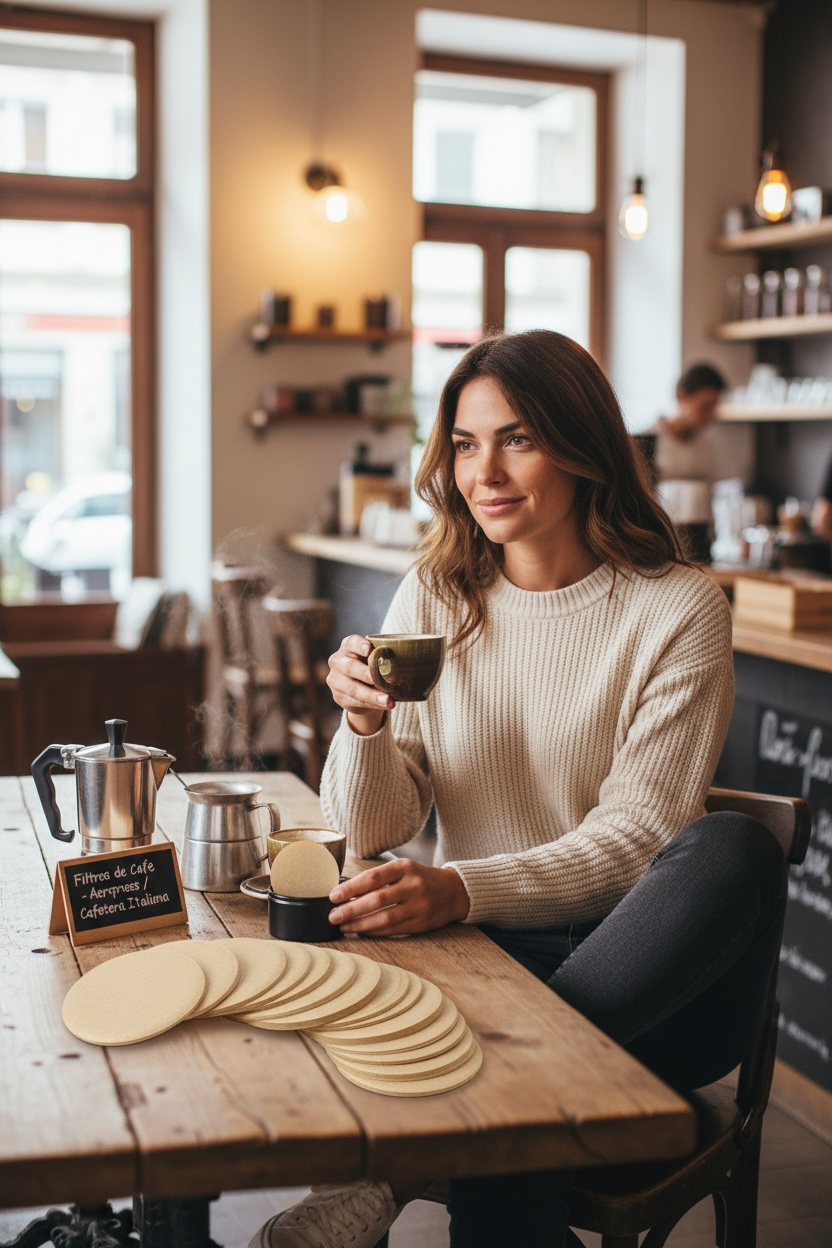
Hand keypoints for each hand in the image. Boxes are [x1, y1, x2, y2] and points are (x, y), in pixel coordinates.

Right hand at [327, 634, 393, 735]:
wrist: (362, 688)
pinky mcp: (338, 697)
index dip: (359, 645)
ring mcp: (335, 680)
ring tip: (389, 701)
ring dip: (372, 696)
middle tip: (383, 681)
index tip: (369, 649)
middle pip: (350, 667)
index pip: (351, 642)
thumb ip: (387, 658)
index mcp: (348, 647)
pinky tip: (383, 705)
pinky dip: (371, 704)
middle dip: (367, 674)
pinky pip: (355, 702)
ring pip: (353, 688)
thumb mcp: (379, 659)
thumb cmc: (374, 667)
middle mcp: (338, 661)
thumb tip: (416, 659)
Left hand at [329, 858, 469, 935]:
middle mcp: (413, 885)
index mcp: (405, 867)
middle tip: (333, 916)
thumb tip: (347, 892)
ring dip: (361, 924)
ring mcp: (419, 905)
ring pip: (385, 918)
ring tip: (344, 926)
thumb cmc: (421, 878)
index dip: (351, 888)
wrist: (454, 891)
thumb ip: (379, 879)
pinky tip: (362, 932)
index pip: (373, 877)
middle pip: (377, 899)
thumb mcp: (403, 870)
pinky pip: (394, 929)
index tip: (333, 896)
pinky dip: (375, 932)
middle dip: (352, 909)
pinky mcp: (422, 923)